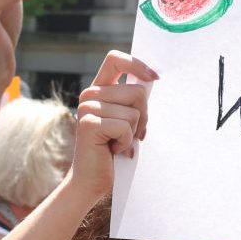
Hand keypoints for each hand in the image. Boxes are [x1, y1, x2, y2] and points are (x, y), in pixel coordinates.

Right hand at [62, 50, 158, 198]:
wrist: (92, 179)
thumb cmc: (113, 149)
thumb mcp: (126, 120)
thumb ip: (133, 100)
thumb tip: (153, 80)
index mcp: (98, 90)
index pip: (115, 60)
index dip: (137, 65)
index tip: (154, 78)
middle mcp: (89, 95)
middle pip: (137, 92)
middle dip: (144, 117)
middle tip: (133, 134)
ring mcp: (87, 108)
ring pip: (134, 112)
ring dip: (134, 132)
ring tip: (119, 143)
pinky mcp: (89, 124)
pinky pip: (126, 127)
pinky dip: (126, 142)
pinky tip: (113, 150)